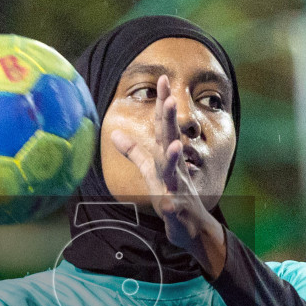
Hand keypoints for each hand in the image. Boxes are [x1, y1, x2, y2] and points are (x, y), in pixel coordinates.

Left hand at [108, 73, 226, 277]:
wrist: (191, 228)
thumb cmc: (171, 195)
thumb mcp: (151, 171)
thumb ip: (134, 152)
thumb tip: (114, 132)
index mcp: (167, 157)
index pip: (163, 125)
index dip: (162, 102)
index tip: (162, 78)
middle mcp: (174, 168)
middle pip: (170, 140)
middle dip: (170, 120)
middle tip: (171, 97)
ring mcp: (178, 188)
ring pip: (175, 171)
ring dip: (175, 157)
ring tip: (174, 145)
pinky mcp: (177, 211)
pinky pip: (174, 207)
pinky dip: (172, 205)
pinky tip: (168, 203)